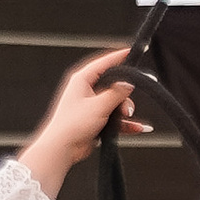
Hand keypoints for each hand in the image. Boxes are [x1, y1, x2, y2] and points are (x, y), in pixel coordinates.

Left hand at [19, 48, 144, 199]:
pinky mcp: (95, 120)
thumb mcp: (99, 105)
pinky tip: (138, 128)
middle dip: (124, 96)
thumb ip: (116, 93)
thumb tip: (128, 84)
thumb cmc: (72, 124)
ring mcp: (91, 106)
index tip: (131, 52)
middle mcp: (86, 91)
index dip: (118, 57)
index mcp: (82, 80)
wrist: (62, 148)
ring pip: (116, 102)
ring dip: (124, 111)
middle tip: (127, 106)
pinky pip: (115, 118)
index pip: (103, 63)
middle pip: (113, 85)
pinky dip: (125, 123)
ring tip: (127, 118)